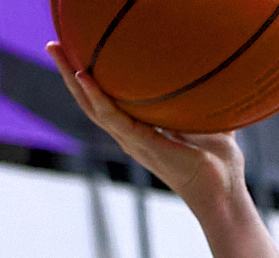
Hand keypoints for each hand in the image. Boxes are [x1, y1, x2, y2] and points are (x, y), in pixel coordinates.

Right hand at [45, 41, 247, 215]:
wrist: (224, 193)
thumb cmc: (219, 163)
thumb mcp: (210, 123)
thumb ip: (205, 103)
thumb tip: (213, 79)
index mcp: (141, 131)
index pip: (107, 101)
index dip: (90, 80)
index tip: (78, 53)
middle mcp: (130, 135)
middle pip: (90, 101)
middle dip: (69, 72)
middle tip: (54, 44)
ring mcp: (134, 141)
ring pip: (92, 106)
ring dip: (71, 78)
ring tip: (56, 49)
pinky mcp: (143, 145)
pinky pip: (113, 117)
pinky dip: (96, 96)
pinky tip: (83, 76)